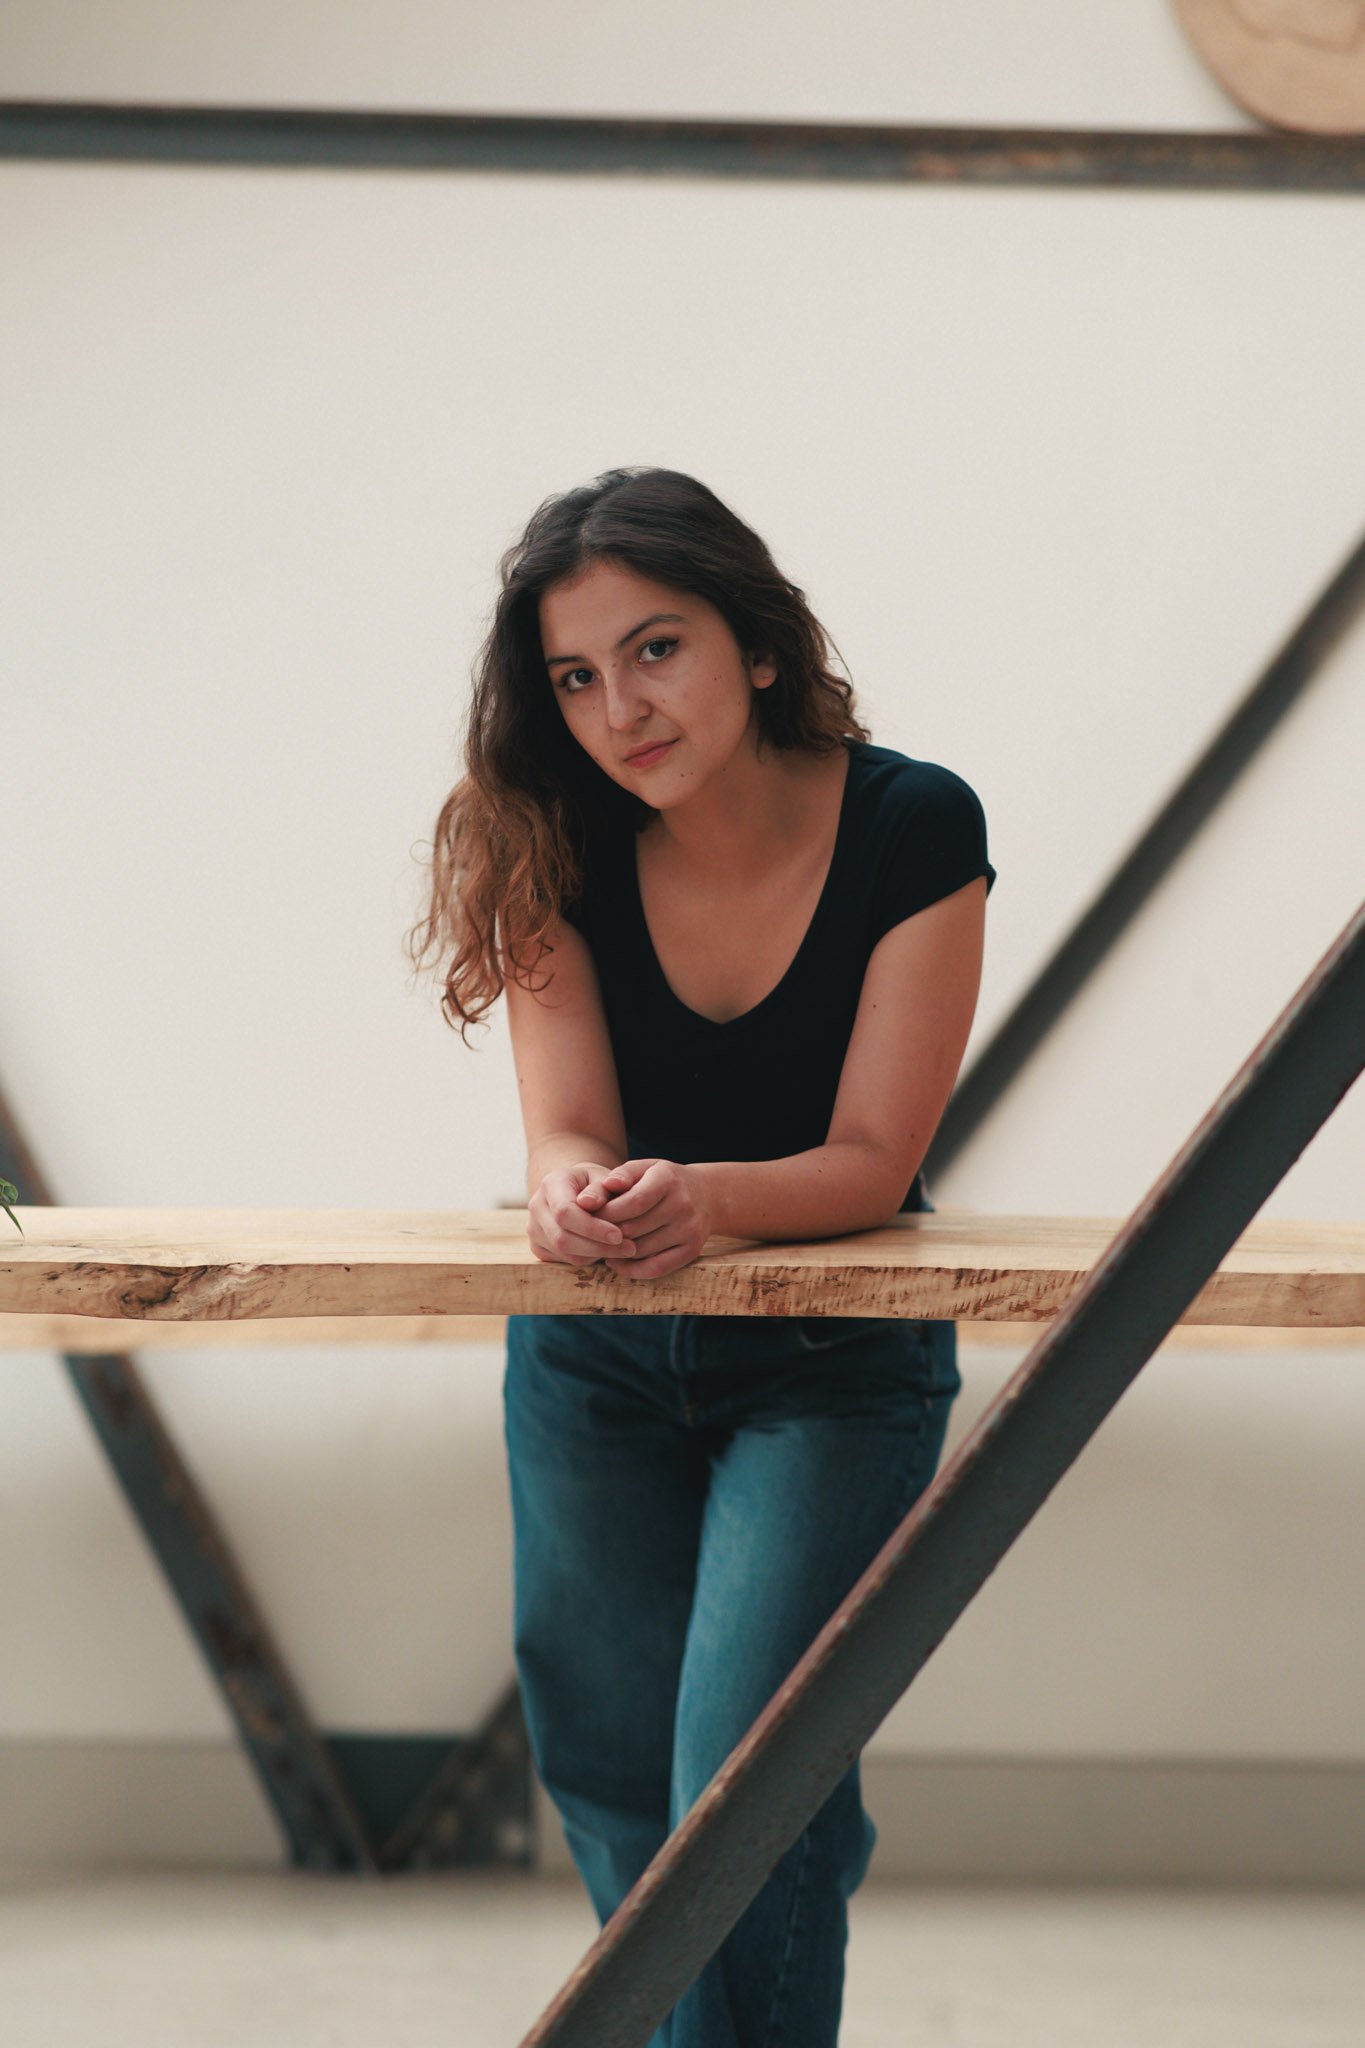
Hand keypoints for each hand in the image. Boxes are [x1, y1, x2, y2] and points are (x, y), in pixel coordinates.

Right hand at [527, 1161, 639, 1267]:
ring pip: (564, 1252)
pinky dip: (587, 1259)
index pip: (565, 1212)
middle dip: (598, 1246)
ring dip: (596, 1255)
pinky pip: (563, 1260)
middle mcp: (536, 1206)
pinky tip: (605, 1251)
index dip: (592, 1227)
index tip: (619, 1235)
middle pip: (562, 1237)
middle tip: (629, 1248)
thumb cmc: (595, 1183)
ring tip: (622, 1249)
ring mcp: (534, 1228)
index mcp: (550, 1184)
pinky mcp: (539, 1246)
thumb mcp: (603, 1176)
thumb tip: (592, 1203)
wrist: (576, 1189)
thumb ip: (601, 1188)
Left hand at [579, 1159, 713, 1280]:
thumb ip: (618, 1177)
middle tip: (589, 1235)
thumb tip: (587, 1199)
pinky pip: (656, 1268)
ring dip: (616, 1252)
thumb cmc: (663, 1180)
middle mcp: (683, 1205)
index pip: (633, 1202)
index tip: (588, 1217)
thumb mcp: (644, 1168)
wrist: (707, 1194)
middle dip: (606, 1233)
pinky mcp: (692, 1250)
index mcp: (668, 1180)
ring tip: (600, 1247)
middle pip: (634, 1228)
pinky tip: (616, 1262)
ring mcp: (689, 1230)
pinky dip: (631, 1270)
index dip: (606, 1213)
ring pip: (641, 1250)